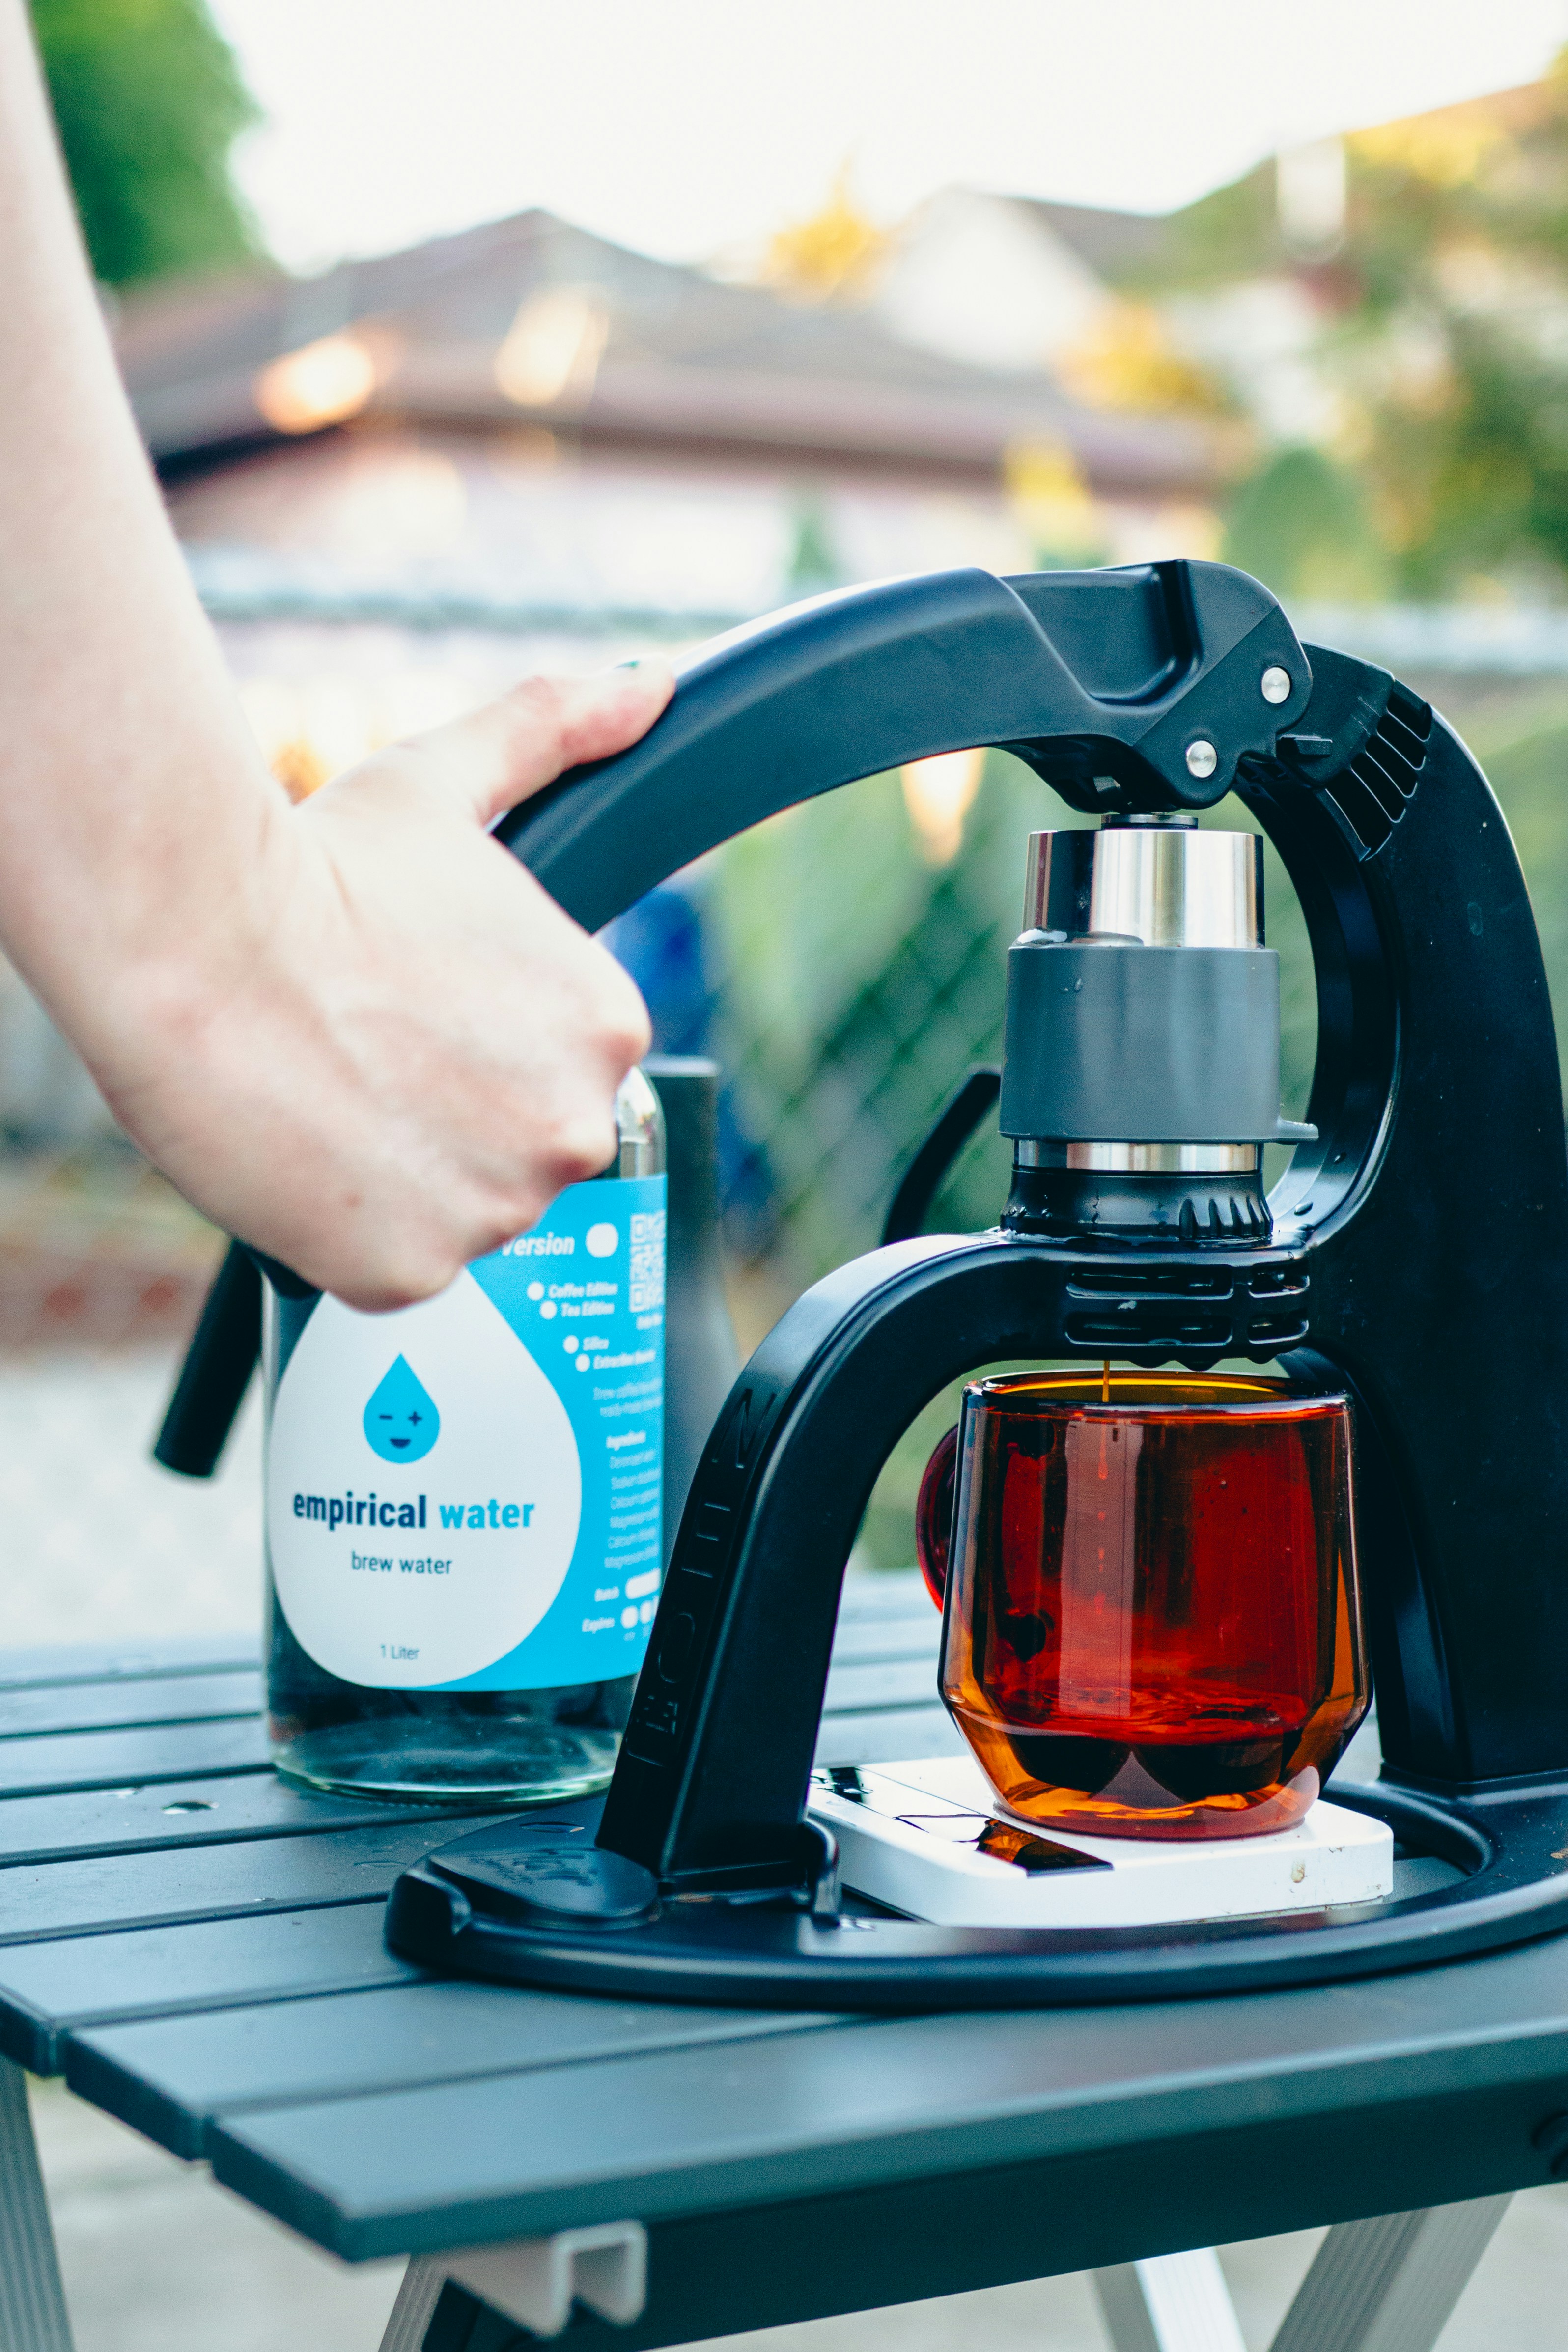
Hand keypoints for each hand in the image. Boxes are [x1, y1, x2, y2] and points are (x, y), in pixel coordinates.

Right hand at [96, 663, 672, 1309]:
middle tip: (371, 1052)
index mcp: (608, 1026)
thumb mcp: (451, 778)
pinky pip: (399, 1267)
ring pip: (461, 1209)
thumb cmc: (317, 864)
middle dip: (458, 1113)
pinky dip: (356, 1227)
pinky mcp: (414, 1273)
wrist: (198, 943)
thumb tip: (646, 685)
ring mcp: (498, 1211)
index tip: (419, 1013)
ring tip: (334, 1093)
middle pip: (522, 1147)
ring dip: (408, 1172)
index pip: (563, 1068)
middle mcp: (576, 1128)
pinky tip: (315, 1152)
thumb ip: (556, 733)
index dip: (484, 1044)